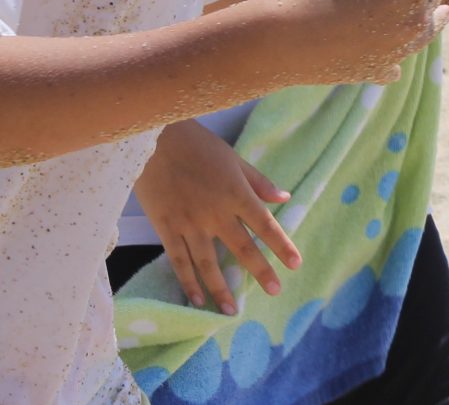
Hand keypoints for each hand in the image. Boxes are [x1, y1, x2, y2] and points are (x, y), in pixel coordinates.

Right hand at [131, 121, 301, 315]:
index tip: (296, 264)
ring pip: (208, 263)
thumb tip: (284, 198)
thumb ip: (258, 182)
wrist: (153, 138)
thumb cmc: (197, 145)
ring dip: (221, 288)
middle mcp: (215, 212)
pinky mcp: (166, 227)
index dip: (281, 245)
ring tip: (232, 310)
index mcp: (235, 193)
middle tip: (275, 291)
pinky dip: (188, 282)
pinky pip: (178, 260)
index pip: (264, 224)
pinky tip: (197, 299)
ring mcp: (189, 223)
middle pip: (242, 248)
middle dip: (260, 271)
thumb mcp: (233, 158)